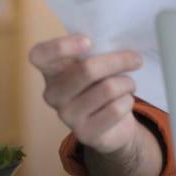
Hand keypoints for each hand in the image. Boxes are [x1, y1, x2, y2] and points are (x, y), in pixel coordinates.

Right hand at [29, 34, 142, 154]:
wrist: (114, 124)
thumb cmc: (102, 85)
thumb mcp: (95, 66)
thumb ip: (96, 52)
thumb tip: (116, 41)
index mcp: (51, 72)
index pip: (39, 55)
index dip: (61, 46)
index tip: (89, 42)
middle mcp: (53, 94)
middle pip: (87, 70)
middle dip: (118, 61)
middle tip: (136, 59)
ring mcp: (67, 116)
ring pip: (108, 88)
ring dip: (127, 83)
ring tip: (128, 85)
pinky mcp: (85, 133)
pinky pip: (116, 109)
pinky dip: (128, 101)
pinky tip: (125, 102)